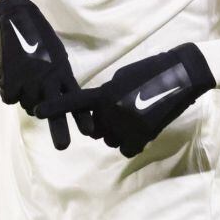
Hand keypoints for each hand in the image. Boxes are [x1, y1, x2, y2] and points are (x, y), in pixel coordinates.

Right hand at [0, 0, 91, 148]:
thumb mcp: (56, 57)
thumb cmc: (39, 39)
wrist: (15, 20)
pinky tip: (11, 75)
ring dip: (27, 100)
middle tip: (63, 147)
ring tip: (26, 79)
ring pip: (29, 106)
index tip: (89, 131)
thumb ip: (59, 79)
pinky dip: (10, 91)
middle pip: (54, 110)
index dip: (81, 116)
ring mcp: (29, 80)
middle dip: (59, 129)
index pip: (74, 98)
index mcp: (62, 72)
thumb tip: (60, 104)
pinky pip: (10, 98)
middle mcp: (48, 79)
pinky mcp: (11, 79)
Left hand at [36, 43, 215, 157]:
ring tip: (137, 114)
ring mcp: (127, 126)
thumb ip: (106, 94)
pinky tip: (144, 126)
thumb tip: (100, 110)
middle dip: (104, 122)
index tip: (38, 112)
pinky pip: (126, 148)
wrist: (181, 76)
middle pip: (96, 128)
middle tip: (124, 107)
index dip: (56, 108)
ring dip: (119, 132)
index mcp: (105, 93)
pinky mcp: (142, 137)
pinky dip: (133, 141)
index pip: (75, 102)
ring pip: (111, 140)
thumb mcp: (122, 78)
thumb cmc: (151, 70)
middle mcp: (111, 111)